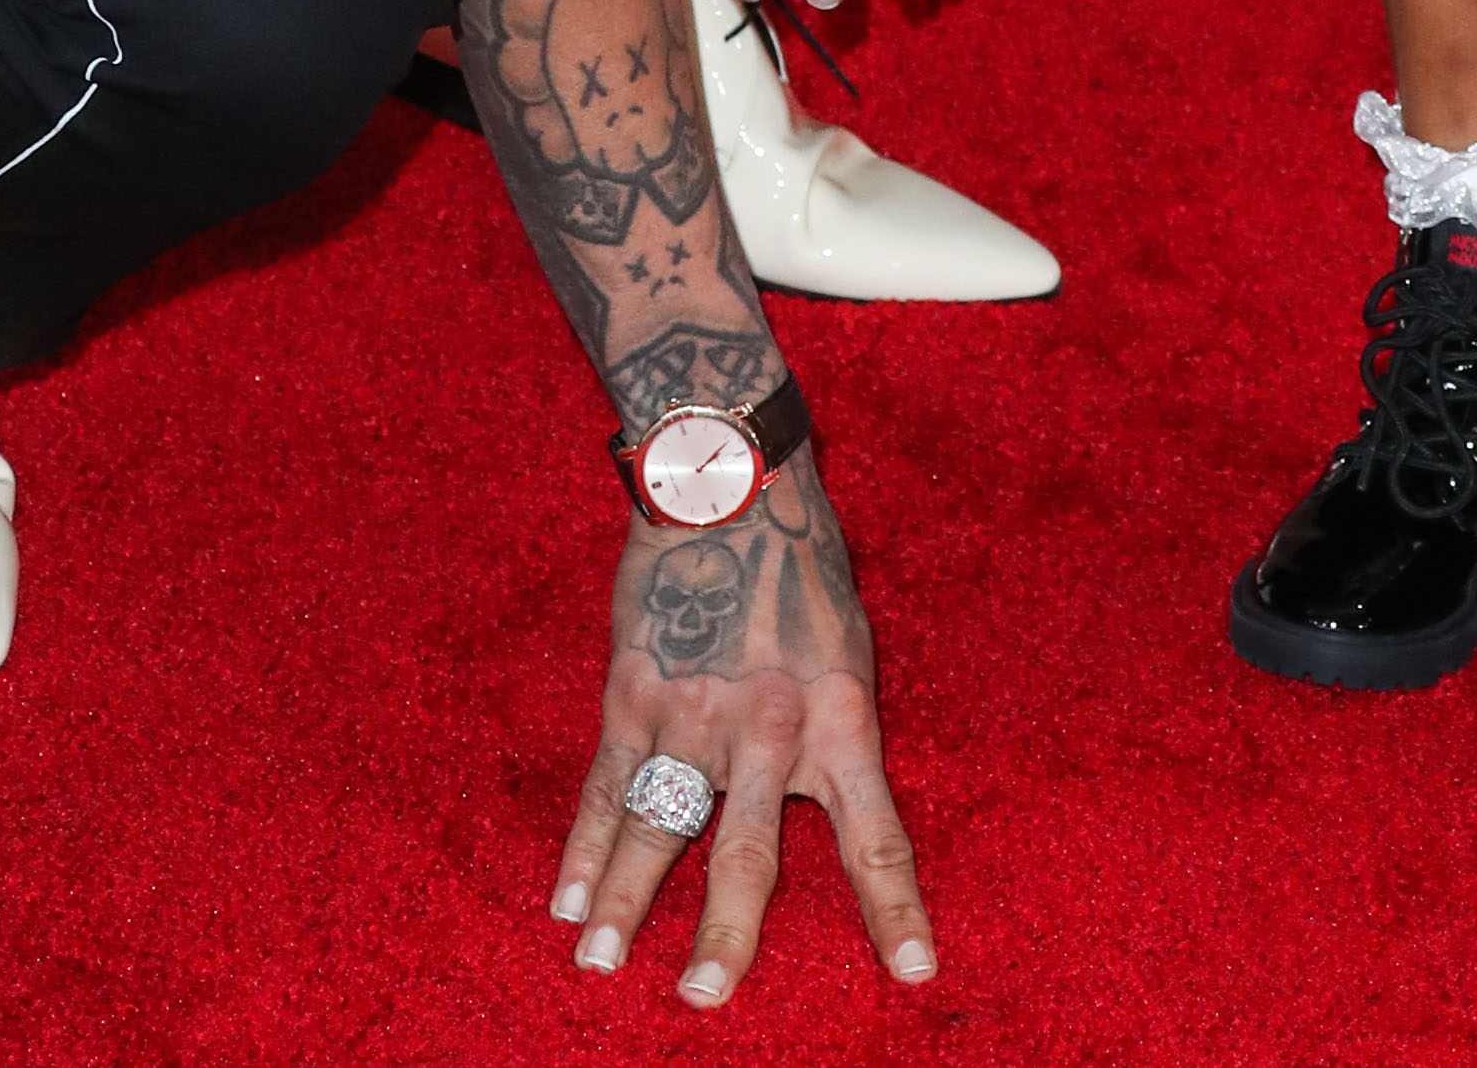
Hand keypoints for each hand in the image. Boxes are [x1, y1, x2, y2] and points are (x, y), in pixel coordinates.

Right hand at [553, 455, 933, 1005]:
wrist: (732, 480)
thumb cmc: (803, 566)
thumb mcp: (847, 647)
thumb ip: (833, 729)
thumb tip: (827, 801)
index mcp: (841, 717)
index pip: (875, 833)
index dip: (895, 908)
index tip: (915, 974)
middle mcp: (768, 725)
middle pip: (746, 849)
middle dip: (725, 929)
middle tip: (705, 996)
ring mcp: (693, 711)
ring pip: (657, 823)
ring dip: (624, 900)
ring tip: (599, 966)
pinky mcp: (635, 691)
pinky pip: (605, 784)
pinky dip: (581, 846)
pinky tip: (562, 901)